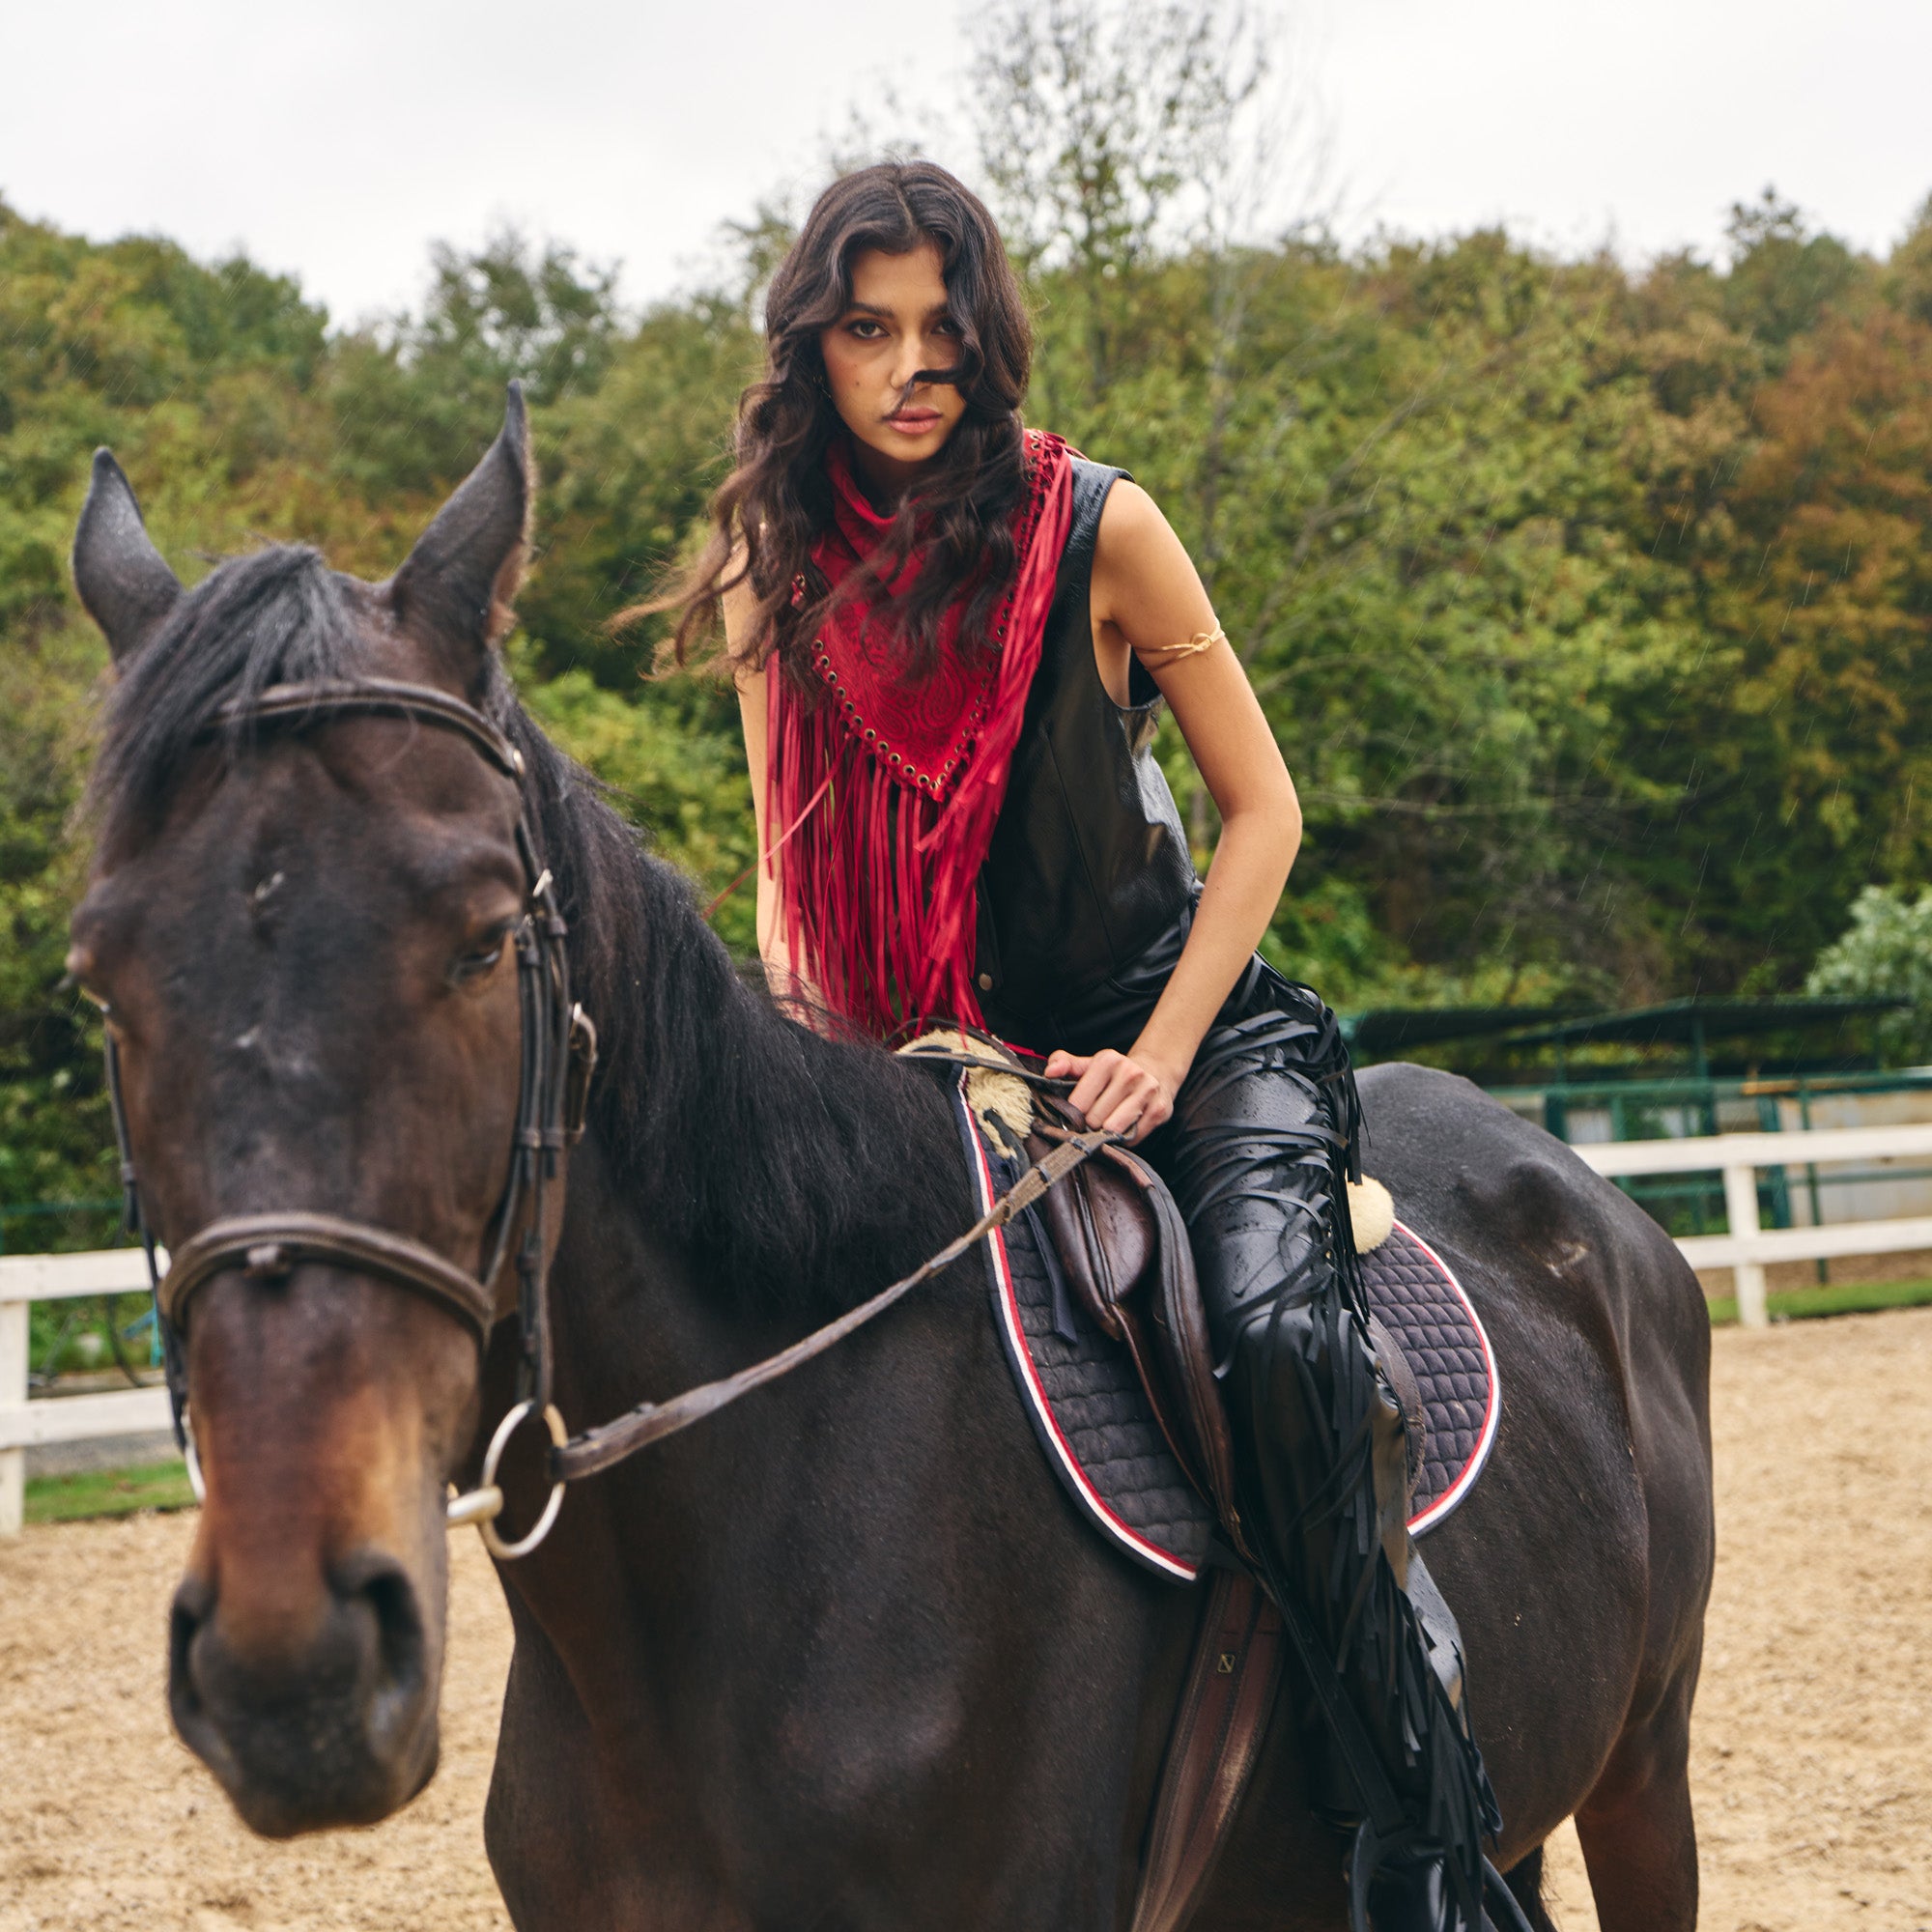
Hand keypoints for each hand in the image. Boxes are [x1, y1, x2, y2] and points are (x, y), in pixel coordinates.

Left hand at [1042, 1047, 1178, 1142]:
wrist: (1155, 1072)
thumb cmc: (1114, 1073)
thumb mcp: (1089, 1065)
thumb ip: (1065, 1064)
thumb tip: (1050, 1072)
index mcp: (1108, 1061)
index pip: (1078, 1103)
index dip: (1074, 1113)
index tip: (1077, 1113)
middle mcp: (1130, 1074)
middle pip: (1095, 1119)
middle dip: (1091, 1124)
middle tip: (1095, 1119)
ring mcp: (1147, 1092)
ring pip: (1114, 1129)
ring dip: (1107, 1133)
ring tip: (1109, 1122)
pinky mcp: (1159, 1110)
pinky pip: (1133, 1138)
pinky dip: (1126, 1137)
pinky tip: (1126, 1125)